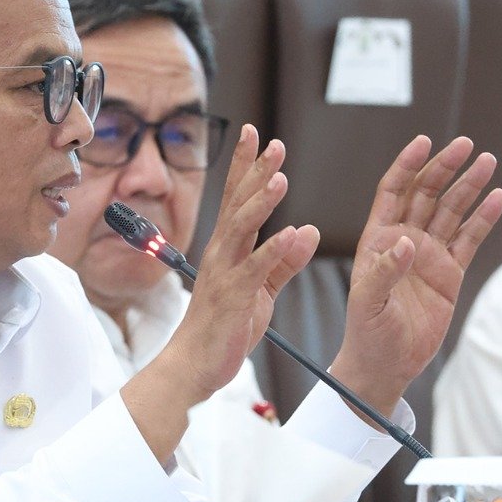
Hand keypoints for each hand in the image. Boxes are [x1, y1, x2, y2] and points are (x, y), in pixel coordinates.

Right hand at [123, 125, 317, 461]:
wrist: (195, 366)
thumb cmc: (224, 328)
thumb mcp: (262, 290)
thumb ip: (284, 260)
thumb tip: (307, 231)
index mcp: (228, 249)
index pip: (238, 198)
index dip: (247, 166)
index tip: (258, 134)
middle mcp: (222, 254)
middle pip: (238, 203)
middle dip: (254, 171)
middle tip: (272, 142)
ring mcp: (224, 273)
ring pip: (242, 229)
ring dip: (261, 201)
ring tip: (280, 176)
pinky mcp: (232, 297)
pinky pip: (255, 269)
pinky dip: (274, 250)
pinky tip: (292, 232)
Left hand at [330, 135, 501, 413]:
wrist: (387, 365)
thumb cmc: (367, 333)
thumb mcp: (368, 304)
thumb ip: (384, 273)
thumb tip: (406, 242)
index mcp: (378, 240)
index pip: (393, 191)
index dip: (407, 165)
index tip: (424, 142)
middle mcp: (404, 240)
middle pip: (427, 193)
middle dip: (445, 168)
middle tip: (466, 145)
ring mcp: (429, 255)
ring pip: (451, 211)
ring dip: (468, 186)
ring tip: (487, 162)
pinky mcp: (450, 273)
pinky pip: (469, 239)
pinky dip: (483, 219)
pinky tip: (498, 197)